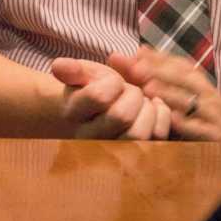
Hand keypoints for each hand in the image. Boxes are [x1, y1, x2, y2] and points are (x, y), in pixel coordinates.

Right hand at [50, 56, 171, 138]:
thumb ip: (72, 69)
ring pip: (139, 133)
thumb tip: (58, 66)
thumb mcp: (81, 75)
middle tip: (129, 90)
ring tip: (141, 100)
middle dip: (133, 94)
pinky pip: (158, 139)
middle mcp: (90, 138)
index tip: (113, 81)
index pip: (98, 97)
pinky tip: (153, 106)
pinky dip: (161, 116)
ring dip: (148, 108)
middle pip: (121, 116)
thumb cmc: (91, 90)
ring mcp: (114, 150)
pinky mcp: (138, 154)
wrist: (96, 114)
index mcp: (74, 114)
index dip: (113, 82)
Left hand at [111, 47, 220, 141]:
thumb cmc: (197, 109)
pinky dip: (189, 124)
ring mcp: (216, 115)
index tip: (135, 54)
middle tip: (136, 69)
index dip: (158, 59)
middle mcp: (209, 95)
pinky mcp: (220, 137)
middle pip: (188, 79)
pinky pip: (204, 130)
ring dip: (172, 95)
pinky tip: (172, 119)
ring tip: (148, 89)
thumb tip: (118, 56)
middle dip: (162, 72)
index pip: (180, 65)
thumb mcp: (177, 89)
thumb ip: (148, 75)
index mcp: (198, 81)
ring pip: (195, 102)